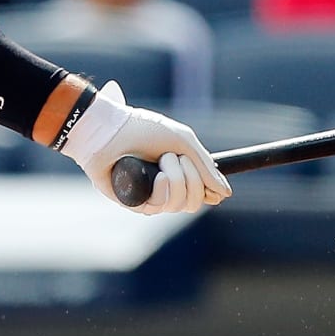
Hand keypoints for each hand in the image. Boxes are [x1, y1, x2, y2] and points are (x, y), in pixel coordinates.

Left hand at [60, 81, 230, 214]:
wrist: (108, 129)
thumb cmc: (141, 129)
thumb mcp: (181, 141)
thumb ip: (205, 165)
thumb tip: (225, 193)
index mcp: (175, 173)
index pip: (200, 194)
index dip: (209, 190)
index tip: (211, 180)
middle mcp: (162, 188)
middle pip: (193, 203)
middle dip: (193, 179)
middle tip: (177, 158)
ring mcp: (147, 196)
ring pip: (179, 205)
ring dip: (178, 180)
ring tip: (162, 160)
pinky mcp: (132, 201)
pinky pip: (159, 207)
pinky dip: (164, 190)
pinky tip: (158, 177)